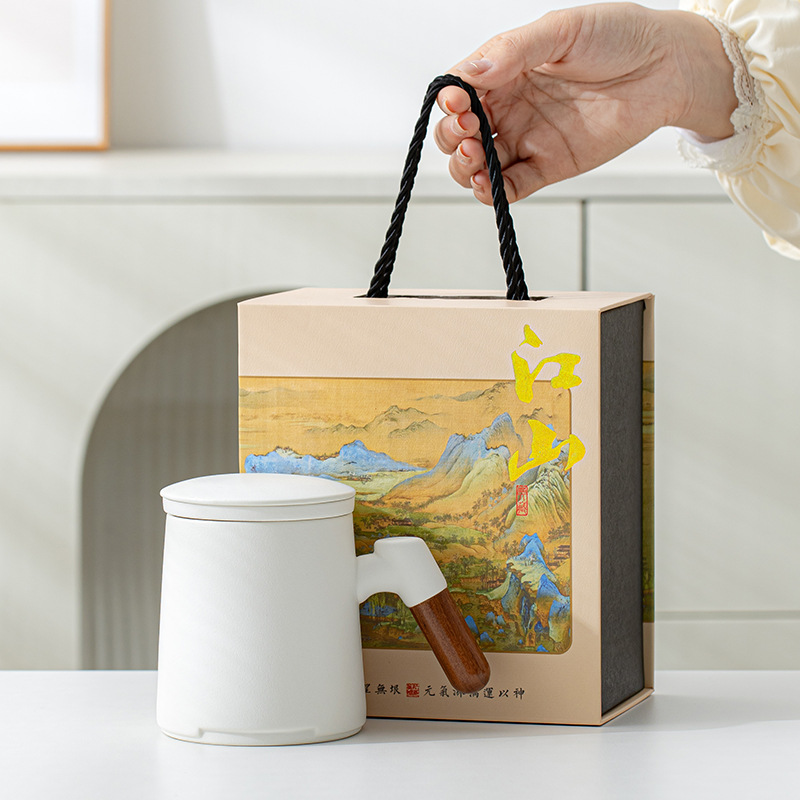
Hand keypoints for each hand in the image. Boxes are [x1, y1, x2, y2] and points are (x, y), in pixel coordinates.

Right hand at [435, 3, 736, 203]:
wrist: (668, 68)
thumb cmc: (620, 37)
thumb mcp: (563, 30)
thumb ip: (514, 50)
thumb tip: (470, 73)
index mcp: (505, 70)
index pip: (459, 91)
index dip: (449, 101)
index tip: (458, 101)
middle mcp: (510, 107)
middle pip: (458, 133)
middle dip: (451, 136)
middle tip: (469, 130)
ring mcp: (527, 139)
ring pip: (477, 165)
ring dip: (465, 167)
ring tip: (475, 157)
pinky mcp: (547, 167)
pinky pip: (510, 187)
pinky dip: (492, 192)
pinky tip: (488, 184)